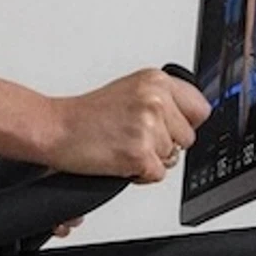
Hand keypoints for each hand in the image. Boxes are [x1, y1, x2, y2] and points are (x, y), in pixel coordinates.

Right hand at [46, 69, 207, 181]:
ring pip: (172, 157)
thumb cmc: (86, 115)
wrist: (56, 129)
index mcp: (156, 80)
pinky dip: (139, 175)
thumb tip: (189, 116)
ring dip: (151, 159)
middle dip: (166, 143)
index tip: (170, 128)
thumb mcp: (130, 91)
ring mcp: (148, 127)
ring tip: (123, 146)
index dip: (185, 123)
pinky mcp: (140, 154)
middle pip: (188, 137)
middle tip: (136, 138)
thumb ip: (162, 99)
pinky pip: (157, 175)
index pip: (199, 108)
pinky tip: (120, 159)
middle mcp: (155, 100)